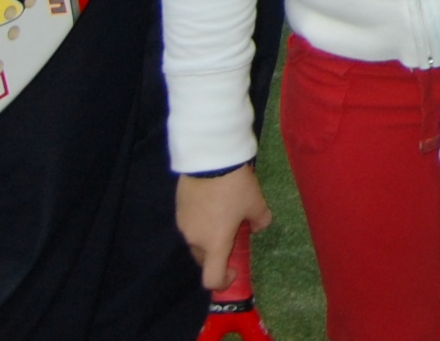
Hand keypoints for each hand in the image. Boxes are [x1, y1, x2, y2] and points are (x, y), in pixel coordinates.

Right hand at [175, 167, 271, 290]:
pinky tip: (213, 204)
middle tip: (234, 236)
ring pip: (196, 241)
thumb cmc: (235, 187)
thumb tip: (259, 227)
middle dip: (218, 255)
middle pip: (204, 259)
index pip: (211, 279)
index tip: (234, 270)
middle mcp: (195, 239)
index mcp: (214, 244)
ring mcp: (183, 224)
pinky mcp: (178, 208)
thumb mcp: (256, 203)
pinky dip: (201, 223)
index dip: (223, 282)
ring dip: (209, 237)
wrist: (209, 158)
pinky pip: (191, 224)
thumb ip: (261, 221)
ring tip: (225, 216)